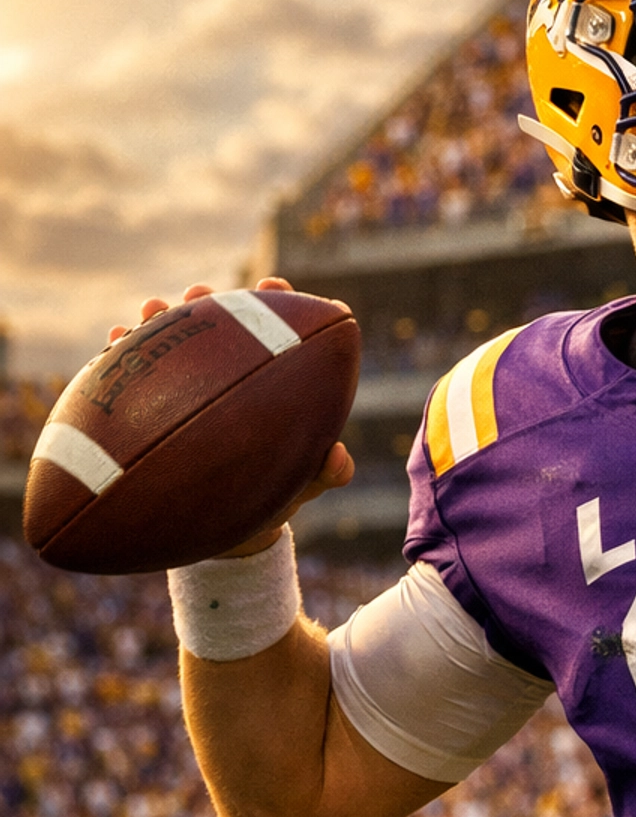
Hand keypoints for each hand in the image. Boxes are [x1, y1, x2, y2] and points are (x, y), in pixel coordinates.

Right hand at [106, 277, 354, 554]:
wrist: (225, 530)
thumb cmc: (272, 499)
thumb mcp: (300, 486)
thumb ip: (325, 473)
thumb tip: (338, 459)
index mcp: (270, 382)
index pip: (275, 331)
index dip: (275, 302)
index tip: (271, 285)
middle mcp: (226, 375)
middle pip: (218, 326)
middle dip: (207, 301)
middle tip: (198, 293)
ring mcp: (185, 387)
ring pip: (171, 343)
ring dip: (160, 318)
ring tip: (150, 308)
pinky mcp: (149, 406)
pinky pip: (132, 375)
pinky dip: (122, 354)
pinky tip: (114, 338)